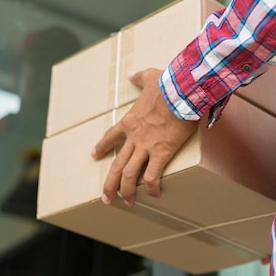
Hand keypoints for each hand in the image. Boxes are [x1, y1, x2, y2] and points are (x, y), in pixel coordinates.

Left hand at [91, 68, 197, 205]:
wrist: (180, 92)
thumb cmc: (167, 84)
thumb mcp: (150, 77)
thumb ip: (139, 77)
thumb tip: (131, 73)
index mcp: (129, 121)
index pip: (111, 137)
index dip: (102, 147)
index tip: (95, 155)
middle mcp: (134, 137)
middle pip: (117, 165)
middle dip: (110, 183)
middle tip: (106, 197)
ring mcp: (146, 146)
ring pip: (130, 174)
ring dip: (127, 190)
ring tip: (127, 202)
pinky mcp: (162, 153)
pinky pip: (153, 176)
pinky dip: (152, 187)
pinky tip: (154, 194)